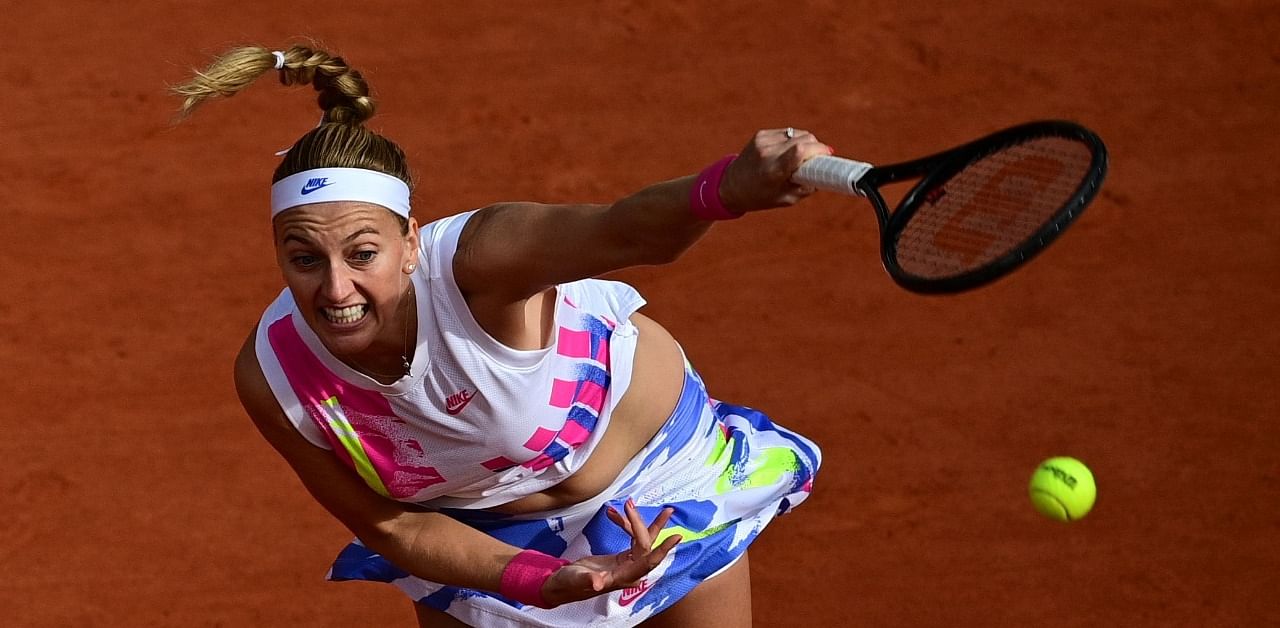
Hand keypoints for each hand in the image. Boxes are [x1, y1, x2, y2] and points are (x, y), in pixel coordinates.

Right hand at [539, 499, 681, 606]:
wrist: (563, 585)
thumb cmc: (569, 583)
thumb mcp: (576, 580)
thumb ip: (588, 580)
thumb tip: (598, 582)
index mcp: (623, 577)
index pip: (647, 561)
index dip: (662, 549)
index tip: (676, 536)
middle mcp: (630, 571)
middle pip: (646, 545)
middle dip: (644, 524)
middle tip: (631, 505)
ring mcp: (628, 564)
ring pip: (642, 540)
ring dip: (637, 521)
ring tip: (630, 503)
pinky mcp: (623, 558)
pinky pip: (632, 539)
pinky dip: (624, 525)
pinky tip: (613, 514)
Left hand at [718, 128, 834, 213]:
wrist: (730, 186)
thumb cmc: (759, 197)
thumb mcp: (786, 199)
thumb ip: (806, 187)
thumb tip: (825, 175)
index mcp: (772, 171)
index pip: (800, 150)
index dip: (819, 150)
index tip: (828, 156)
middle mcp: (767, 152)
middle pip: (804, 138)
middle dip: (816, 147)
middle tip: (818, 160)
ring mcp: (762, 141)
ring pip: (797, 133)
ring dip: (805, 143)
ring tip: (802, 158)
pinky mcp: (761, 134)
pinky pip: (787, 133)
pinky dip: (793, 140)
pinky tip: (788, 152)